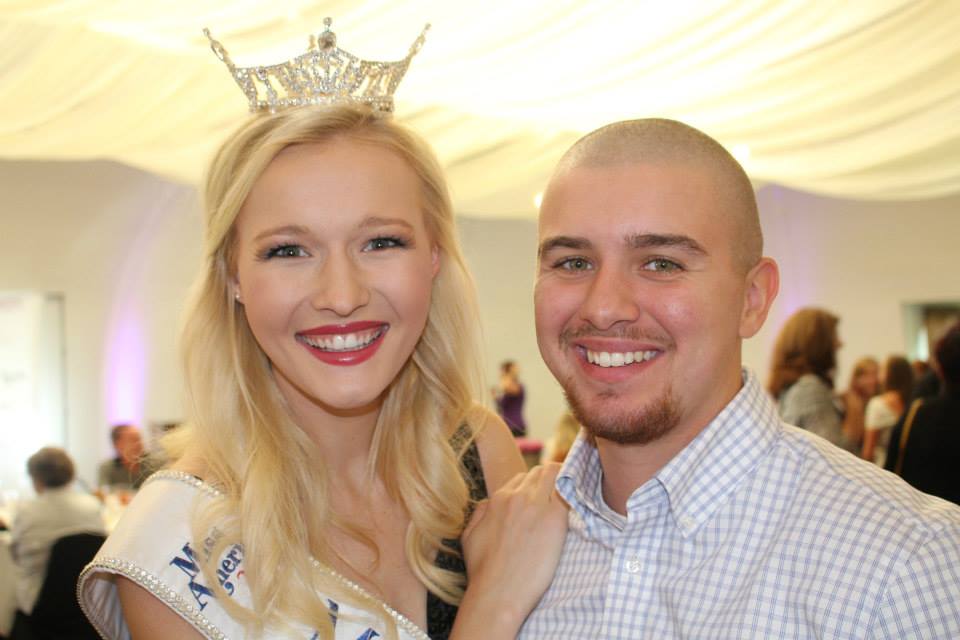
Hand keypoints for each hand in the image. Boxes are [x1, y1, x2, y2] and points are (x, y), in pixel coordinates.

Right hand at [452, 463, 568, 637]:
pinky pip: (568, 493)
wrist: (498, 594)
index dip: (534, 486)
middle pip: (541, 472)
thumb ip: (480, 513)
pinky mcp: (555, 520)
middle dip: (550, 480)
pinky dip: (573, 494)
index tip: (543, 496)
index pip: (522, 478)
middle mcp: (518, 497)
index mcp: (498, 499)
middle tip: (561, 495)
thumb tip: (490, 504)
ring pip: (556, 475)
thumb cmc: (482, 572)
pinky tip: (578, 503)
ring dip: (564, 482)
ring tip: (572, 496)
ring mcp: (537, 506)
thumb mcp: (469, 536)